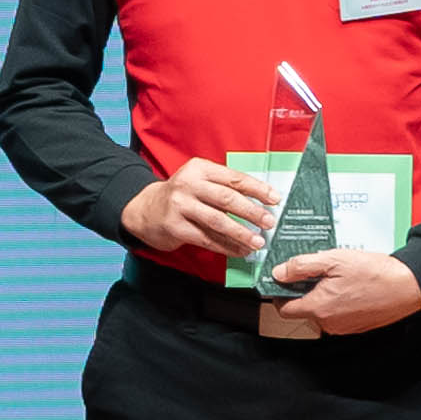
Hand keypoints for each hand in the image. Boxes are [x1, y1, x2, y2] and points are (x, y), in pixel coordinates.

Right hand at [124, 154, 263, 276]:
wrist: (144, 210)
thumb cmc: (181, 196)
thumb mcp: (198, 181)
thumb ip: (223, 187)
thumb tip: (260, 203)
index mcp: (199, 168)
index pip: (234, 178)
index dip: (257, 189)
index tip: (275, 199)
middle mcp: (188, 184)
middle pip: (227, 199)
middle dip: (252, 212)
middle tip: (269, 223)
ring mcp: (180, 206)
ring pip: (218, 221)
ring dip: (241, 233)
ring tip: (258, 242)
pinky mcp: (176, 227)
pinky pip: (207, 239)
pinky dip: (227, 247)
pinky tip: (239, 251)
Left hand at [257, 243, 420, 339]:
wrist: (408, 286)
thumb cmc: (373, 272)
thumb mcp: (334, 260)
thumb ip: (302, 266)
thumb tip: (279, 273)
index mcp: (319, 307)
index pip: (283, 309)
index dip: (279, 293)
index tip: (282, 279)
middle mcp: (328, 323)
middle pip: (302, 309)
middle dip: (303, 290)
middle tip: (315, 270)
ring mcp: (343, 327)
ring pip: (320, 311)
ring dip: (321, 294)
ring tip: (336, 275)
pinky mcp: (355, 326)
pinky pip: (336, 314)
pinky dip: (336, 300)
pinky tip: (348, 284)